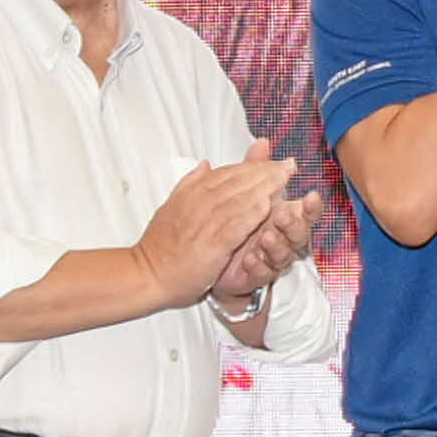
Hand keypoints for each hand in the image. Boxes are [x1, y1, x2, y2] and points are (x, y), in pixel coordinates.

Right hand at [134, 152, 298, 305]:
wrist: (147, 275)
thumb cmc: (160, 246)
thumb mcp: (171, 206)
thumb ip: (190, 184)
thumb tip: (205, 164)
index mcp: (191, 193)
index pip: (227, 173)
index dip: (252, 165)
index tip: (273, 161)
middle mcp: (198, 204)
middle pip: (237, 182)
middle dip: (265, 172)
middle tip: (288, 165)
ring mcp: (204, 224)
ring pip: (238, 199)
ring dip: (263, 187)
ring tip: (284, 179)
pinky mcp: (211, 245)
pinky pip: (234, 226)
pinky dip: (251, 214)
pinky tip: (268, 206)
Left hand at [213, 180, 323, 306]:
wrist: (215, 256)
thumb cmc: (239, 222)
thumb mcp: (245, 191)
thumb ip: (256, 168)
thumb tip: (262, 142)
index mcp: (284, 216)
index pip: (305, 211)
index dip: (311, 206)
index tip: (312, 196)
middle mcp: (282, 238)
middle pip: (300, 234)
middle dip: (293, 224)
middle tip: (282, 215)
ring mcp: (272, 258)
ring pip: (284, 255)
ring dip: (276, 245)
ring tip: (266, 238)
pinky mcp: (257, 276)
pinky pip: (263, 274)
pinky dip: (257, 266)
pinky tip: (250, 259)